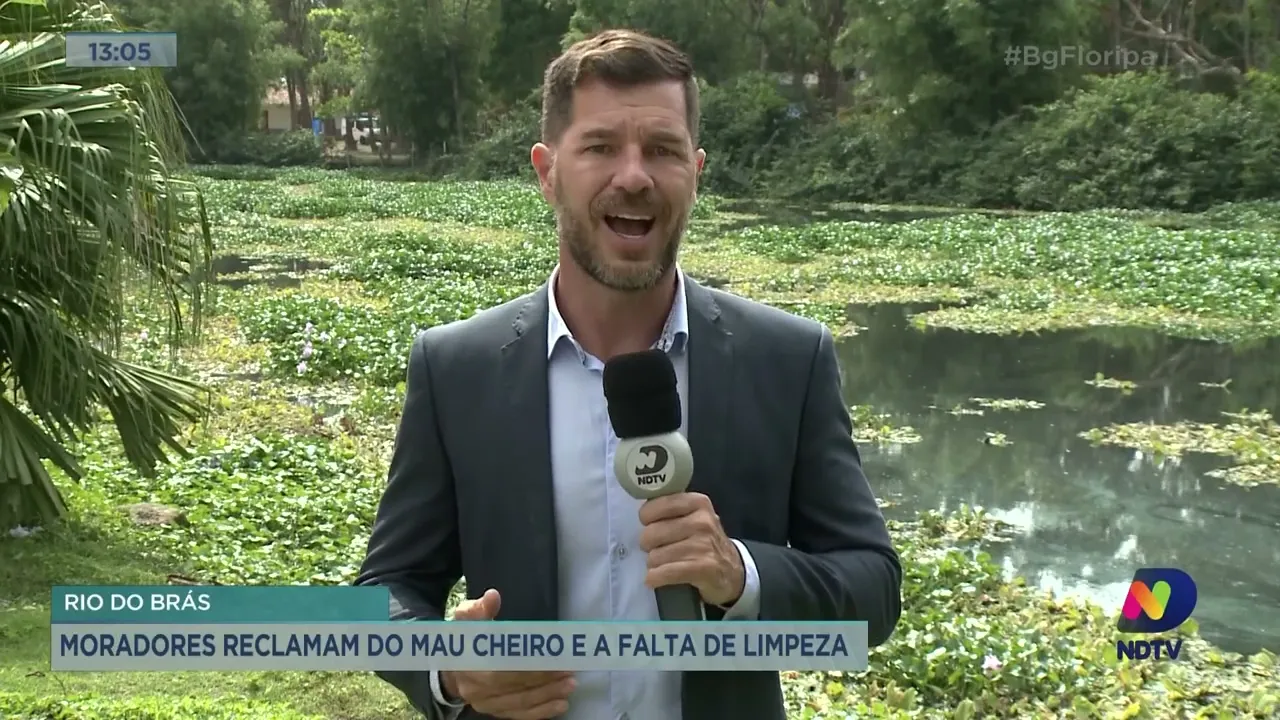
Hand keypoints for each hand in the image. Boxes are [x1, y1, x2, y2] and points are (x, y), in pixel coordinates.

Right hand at [441, 589, 575, 718]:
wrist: (451, 668)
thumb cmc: (465, 639)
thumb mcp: (466, 619)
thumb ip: (479, 608)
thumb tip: (493, 597)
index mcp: (469, 663)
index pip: (502, 669)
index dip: (530, 666)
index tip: (555, 658)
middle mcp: (475, 688)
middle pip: (513, 688)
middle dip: (544, 681)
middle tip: (569, 673)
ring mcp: (484, 703)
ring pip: (519, 703)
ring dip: (546, 696)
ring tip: (569, 686)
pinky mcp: (493, 712)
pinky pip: (518, 715)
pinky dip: (540, 712)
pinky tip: (560, 705)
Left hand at [637, 492, 744, 606]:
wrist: (733, 572)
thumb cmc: (705, 542)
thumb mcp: (694, 517)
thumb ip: (671, 509)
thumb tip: (641, 512)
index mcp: (697, 503)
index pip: (654, 507)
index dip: (647, 519)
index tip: (652, 525)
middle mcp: (702, 521)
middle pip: (650, 533)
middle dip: (649, 545)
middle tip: (659, 549)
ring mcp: (703, 545)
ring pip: (655, 556)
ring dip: (654, 564)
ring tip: (665, 564)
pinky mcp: (702, 568)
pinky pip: (663, 573)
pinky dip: (655, 578)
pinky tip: (656, 578)